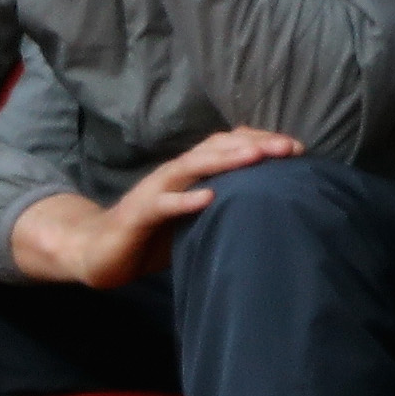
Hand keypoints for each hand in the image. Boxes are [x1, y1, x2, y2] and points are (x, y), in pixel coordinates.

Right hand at [11, 127, 303, 286]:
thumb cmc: (151, 237)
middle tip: (289, 148)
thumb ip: (223, 208)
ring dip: (226, 161)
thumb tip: (269, 209)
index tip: (297, 149)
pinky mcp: (139, 214)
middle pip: (216, 148)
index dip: (261, 143)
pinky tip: (209, 197)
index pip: (228, 146)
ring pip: (193, 166)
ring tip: (256, 158)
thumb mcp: (194, 220)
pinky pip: (164, 204)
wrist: (97, 251)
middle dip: (253, 145)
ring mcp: (155, 191)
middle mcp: (174, 173)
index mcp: (190, 173)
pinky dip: (186, 199)